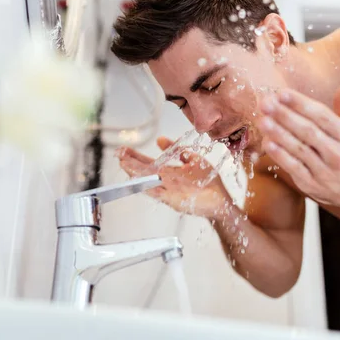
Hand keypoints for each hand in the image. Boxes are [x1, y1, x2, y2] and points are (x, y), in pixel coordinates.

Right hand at [116, 136, 231, 218]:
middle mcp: (166, 181)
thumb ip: (178, 150)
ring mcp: (169, 190)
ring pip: (147, 180)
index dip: (135, 156)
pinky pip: (157, 193)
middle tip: (118, 153)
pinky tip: (138, 182)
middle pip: (144, 170)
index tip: (124, 149)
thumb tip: (160, 139)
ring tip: (123, 164)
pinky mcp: (174, 199)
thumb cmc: (209, 183)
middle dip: (130, 161)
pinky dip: (147, 187)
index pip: (148, 162)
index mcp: (169, 172)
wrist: (221, 201)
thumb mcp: (193, 160)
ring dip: (135, 172)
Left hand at [257, 83, 339, 214]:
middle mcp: (338, 153)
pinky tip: (267, 143)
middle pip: (308, 131)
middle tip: (265, 103)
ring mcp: (324, 171)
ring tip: (262, 120)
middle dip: (284, 116)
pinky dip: (280, 155)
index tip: (282, 93)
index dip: (301, 104)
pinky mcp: (312, 184)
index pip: (322, 116)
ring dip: (279, 134)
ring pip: (299, 149)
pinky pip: (294, 168)